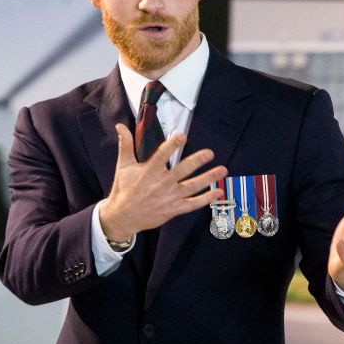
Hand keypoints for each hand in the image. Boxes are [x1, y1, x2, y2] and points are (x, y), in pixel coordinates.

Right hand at [99, 124, 226, 240]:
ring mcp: (169, 197)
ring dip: (209, 178)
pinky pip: (193, 204)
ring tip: (222, 170)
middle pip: (182, 170)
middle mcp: (162, 184)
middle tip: (210, 153)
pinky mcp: (174, 209)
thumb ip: (125, 145)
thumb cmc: (124, 190)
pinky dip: (206, 199)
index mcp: (149, 171)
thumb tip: (120, 126)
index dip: (172, 145)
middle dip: (197, 161)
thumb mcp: (123, 166)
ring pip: (192, 187)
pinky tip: (218, 192)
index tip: (181, 135)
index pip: (162, 155)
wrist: (123, 217)